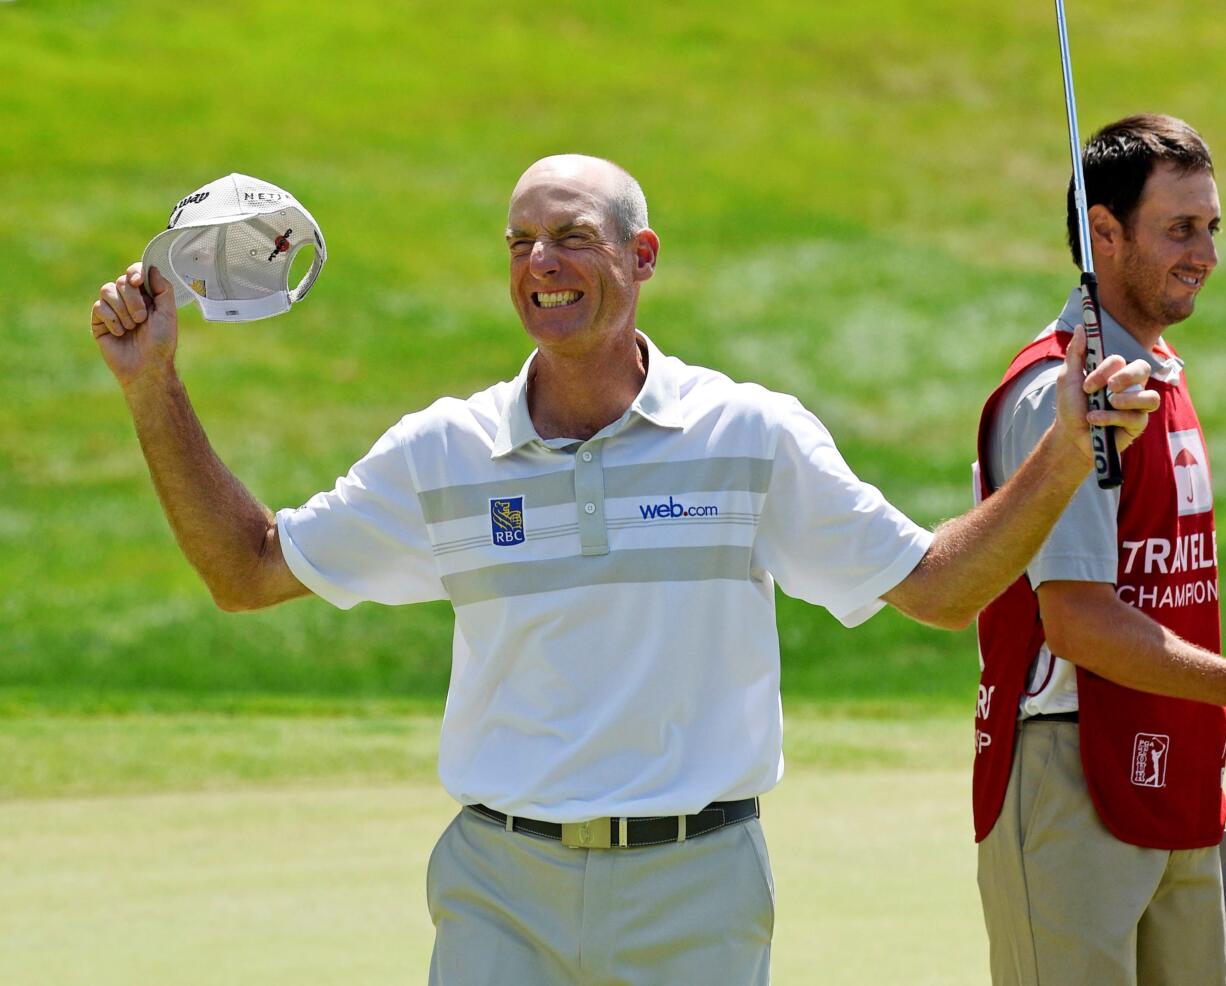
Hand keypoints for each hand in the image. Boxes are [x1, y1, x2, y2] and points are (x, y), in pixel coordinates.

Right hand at [91, 263, 177, 388]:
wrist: (147, 366)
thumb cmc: (161, 342)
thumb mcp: (168, 314)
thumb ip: (163, 289)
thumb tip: (152, 267)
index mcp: (146, 296)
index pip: (135, 272)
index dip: (135, 271)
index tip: (138, 281)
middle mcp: (128, 300)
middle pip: (121, 281)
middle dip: (133, 299)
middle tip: (141, 319)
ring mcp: (112, 309)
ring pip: (107, 290)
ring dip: (122, 310)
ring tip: (132, 327)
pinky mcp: (99, 321)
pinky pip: (99, 307)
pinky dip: (112, 320)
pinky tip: (120, 333)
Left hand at [1054, 323, 1159, 462]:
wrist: (1069, 435)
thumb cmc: (1071, 406)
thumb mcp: (1068, 378)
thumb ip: (1076, 353)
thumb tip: (1082, 326)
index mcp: (1114, 373)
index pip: (1120, 360)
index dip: (1105, 369)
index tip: (1086, 384)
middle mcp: (1130, 386)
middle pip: (1144, 369)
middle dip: (1126, 376)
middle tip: (1109, 387)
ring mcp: (1136, 406)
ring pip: (1150, 397)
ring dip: (1126, 400)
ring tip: (1106, 405)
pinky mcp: (1137, 425)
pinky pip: (1137, 418)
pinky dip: (1113, 418)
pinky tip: (1095, 421)